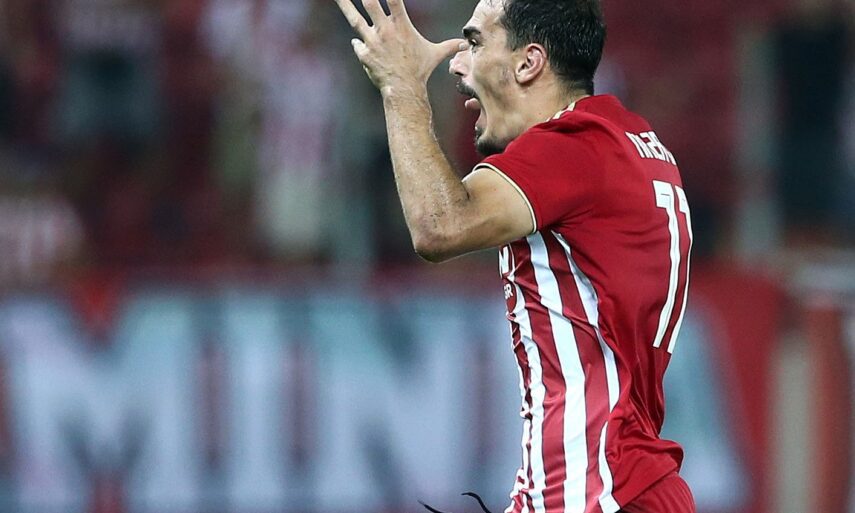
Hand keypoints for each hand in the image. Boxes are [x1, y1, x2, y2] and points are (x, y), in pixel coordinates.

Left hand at [334, 0, 463, 95]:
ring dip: (344, 4)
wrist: (404, 90)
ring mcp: (372, 41)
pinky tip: (361, 44)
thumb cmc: (420, 70)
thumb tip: (465, 45)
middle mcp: (384, 29)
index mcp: (401, 25)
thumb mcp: (435, 54)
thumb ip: (449, 46)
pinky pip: (357, 44)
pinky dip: (359, 44)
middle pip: (369, 2)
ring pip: (354, 18)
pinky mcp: (364, 53)